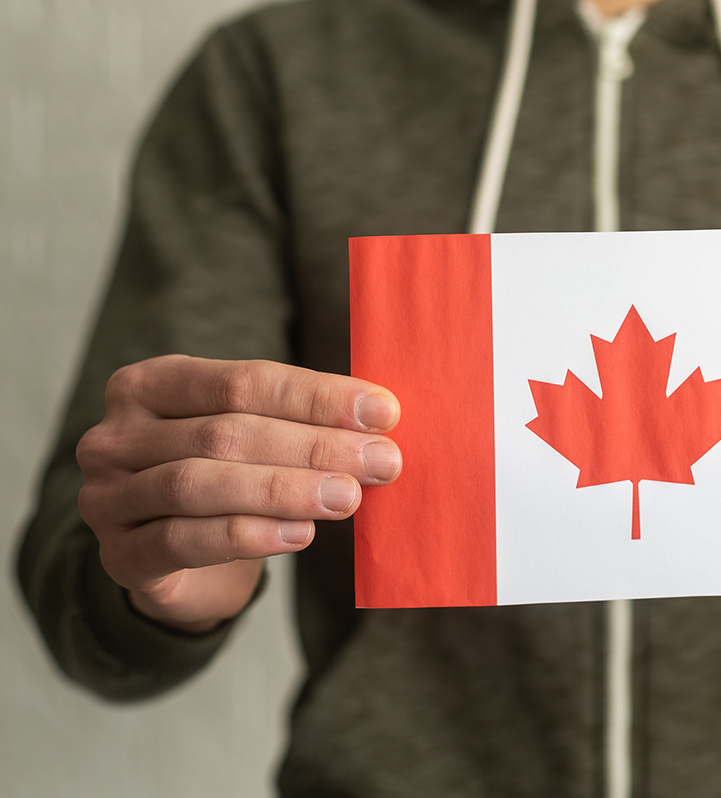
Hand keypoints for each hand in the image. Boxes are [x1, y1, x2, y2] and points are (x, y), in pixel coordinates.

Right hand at [76, 355, 401, 632]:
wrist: (180, 566)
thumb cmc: (227, 482)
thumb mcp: (255, 439)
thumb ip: (300, 422)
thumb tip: (381, 418)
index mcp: (151, 385)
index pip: (242, 381)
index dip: (317, 397)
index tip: (384, 412)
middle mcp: (117, 436)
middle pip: (226, 432)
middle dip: (314, 446)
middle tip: (382, 461)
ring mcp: (108, 498)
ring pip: (201, 484)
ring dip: (286, 490)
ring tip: (348, 497)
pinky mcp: (119, 556)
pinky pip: (184, 541)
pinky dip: (248, 535)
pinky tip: (300, 534)